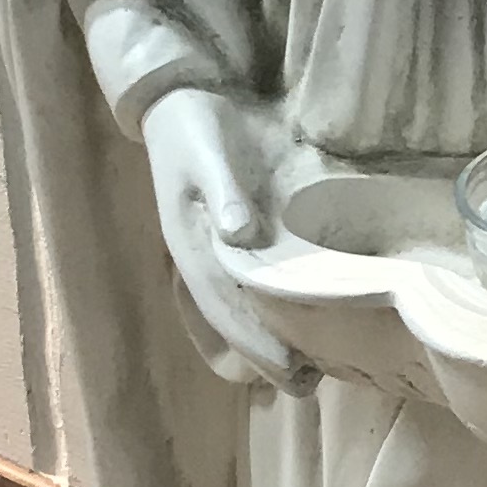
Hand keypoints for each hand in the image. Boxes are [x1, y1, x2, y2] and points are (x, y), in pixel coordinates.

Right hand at [140, 87, 308, 391]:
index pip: (224, 304)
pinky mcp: (224, 238)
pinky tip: (294, 324)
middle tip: (308, 388)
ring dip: (267, 341)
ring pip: (236, 309)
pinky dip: (266, 313)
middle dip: (265, 356)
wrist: (178, 98)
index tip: (291, 369)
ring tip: (307, 373)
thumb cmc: (195, 126)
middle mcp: (199, 256)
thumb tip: (240, 236)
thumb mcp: (207, 153)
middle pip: (231, 318)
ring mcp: (210, 250)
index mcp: (191, 242)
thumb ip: (223, 192)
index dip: (255, 340)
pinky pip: (242, 288)